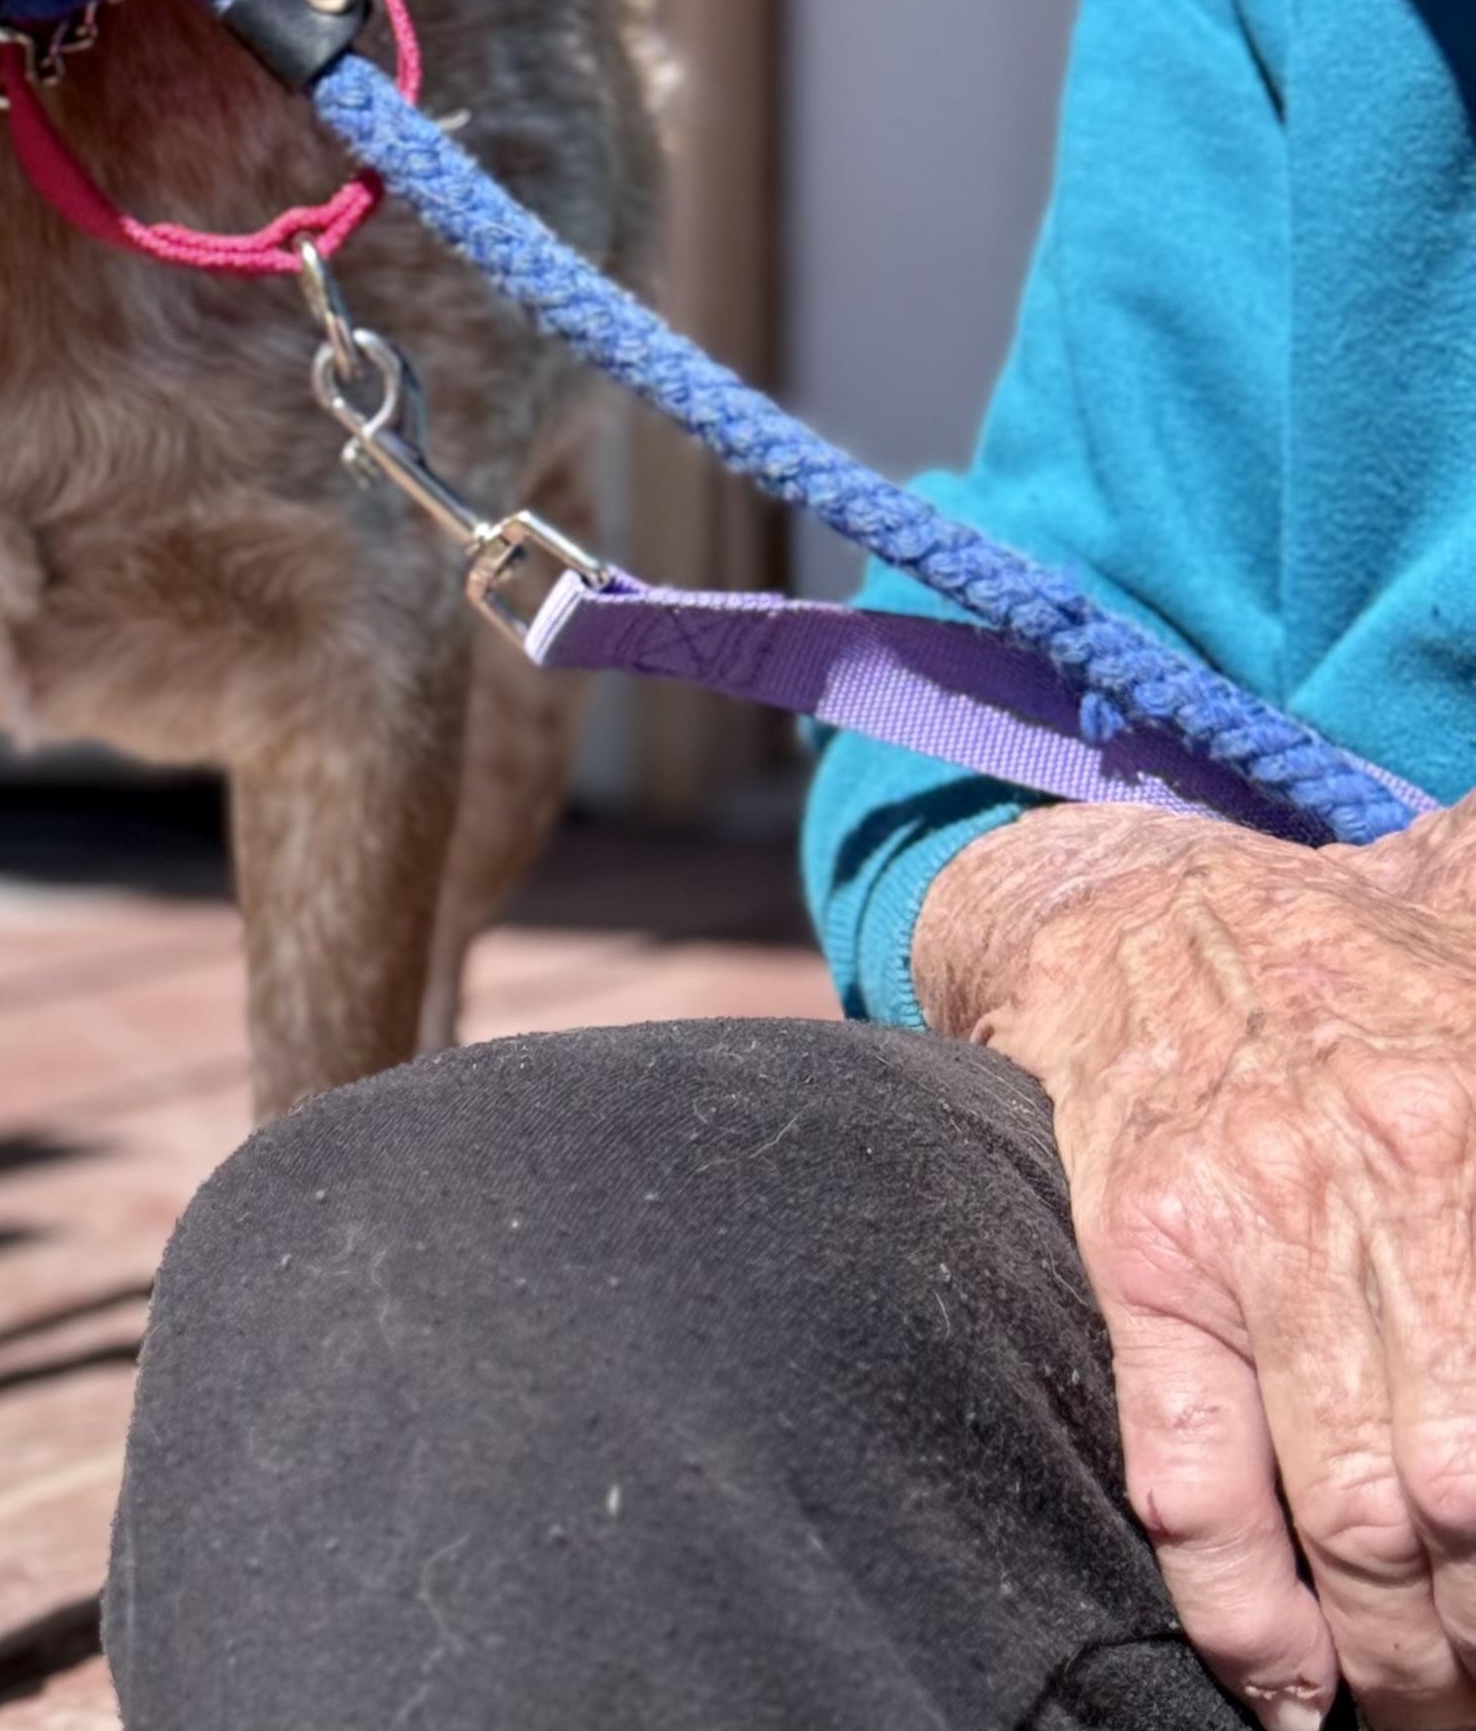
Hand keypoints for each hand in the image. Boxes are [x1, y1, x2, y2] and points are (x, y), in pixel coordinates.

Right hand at [916, 803, 1475, 1730]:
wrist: (1122, 898)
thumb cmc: (1355, 949)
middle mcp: (1374, 1187)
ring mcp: (1241, 1232)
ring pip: (1355, 1519)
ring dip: (1402, 1657)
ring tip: (1426, 1703)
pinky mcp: (1135, 1257)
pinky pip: (1189, 1477)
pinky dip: (1242, 1614)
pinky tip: (1288, 1689)